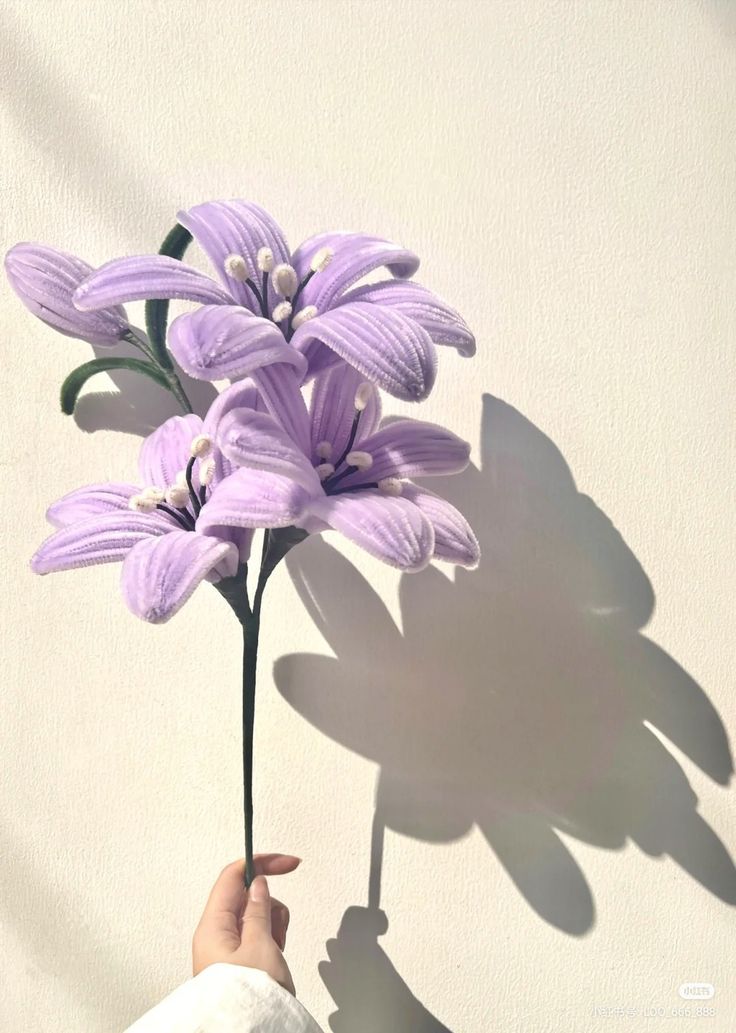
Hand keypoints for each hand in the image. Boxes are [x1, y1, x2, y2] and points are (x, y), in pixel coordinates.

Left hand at [192, 854, 299, 994]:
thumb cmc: (248, 997)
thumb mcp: (260, 945)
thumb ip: (259, 909)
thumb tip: (258, 883)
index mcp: (212, 925)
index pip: (232, 877)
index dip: (260, 864)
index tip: (288, 864)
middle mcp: (215, 935)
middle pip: (246, 897)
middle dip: (270, 905)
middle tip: (277, 929)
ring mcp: (226, 950)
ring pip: (254, 917)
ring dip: (272, 925)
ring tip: (276, 950)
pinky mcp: (237, 964)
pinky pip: (256, 937)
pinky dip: (270, 940)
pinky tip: (275, 957)